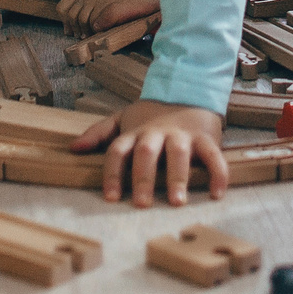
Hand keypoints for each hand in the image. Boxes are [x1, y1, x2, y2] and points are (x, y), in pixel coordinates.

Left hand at [72, 100, 226, 207]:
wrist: (189, 89)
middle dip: (143, 178)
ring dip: (178, 178)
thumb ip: (100, 134)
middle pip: (147, 153)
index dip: (113, 173)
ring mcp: (182, 135)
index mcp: (135, 132)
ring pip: (179, 154)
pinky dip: (218, 174)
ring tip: (177, 202)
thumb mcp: (123, 119)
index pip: (118, 151)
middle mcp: (157, 133)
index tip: (111, 197)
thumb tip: (74, 148)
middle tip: (142, 204)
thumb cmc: (153, 114)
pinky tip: (217, 194)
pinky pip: (213, 156)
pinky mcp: (206, 138)